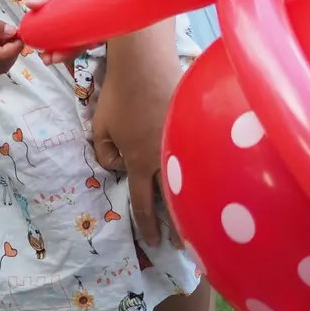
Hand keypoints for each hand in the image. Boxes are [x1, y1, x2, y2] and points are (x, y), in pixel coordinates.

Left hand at [24, 0, 96, 64]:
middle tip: (49, 59)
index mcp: (92, 6)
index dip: (79, 47)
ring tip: (45, 57)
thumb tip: (31, 4)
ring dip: (62, 50)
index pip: (91, 33)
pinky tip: (46, 46)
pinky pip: (69, 32)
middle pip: (83, 41)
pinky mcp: (73, 17)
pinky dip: (59, 40)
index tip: (65, 54)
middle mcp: (90, 15)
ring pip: (75, 39)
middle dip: (67, 53)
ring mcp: (82, 17)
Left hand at [92, 37, 182, 248]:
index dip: (148, 226)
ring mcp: (182, 144)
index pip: (143, 204)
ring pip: (191, 182)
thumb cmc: (118, 95)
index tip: (153, 242)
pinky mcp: (195, 128)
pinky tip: (210, 181)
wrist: (144, 64)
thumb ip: (104, 153)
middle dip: (179, 227)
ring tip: (201, 220)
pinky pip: (198, 157)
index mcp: (138, 162)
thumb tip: (118, 167)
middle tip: (183, 246)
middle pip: (173, 201)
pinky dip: (203, 173)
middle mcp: (163, 159)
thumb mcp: (99, 127)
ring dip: (194, 204)